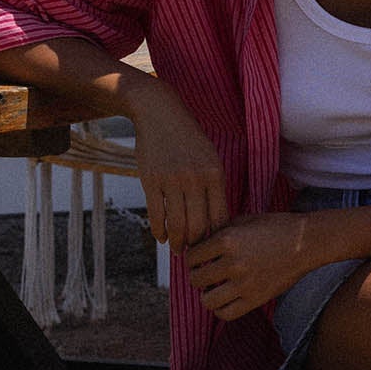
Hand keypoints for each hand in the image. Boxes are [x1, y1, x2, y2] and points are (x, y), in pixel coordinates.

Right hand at [128, 79, 227, 250]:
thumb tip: (216, 224)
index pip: (219, 218)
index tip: (212, 247)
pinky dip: (159, 231)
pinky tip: (161, 237)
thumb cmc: (188, 141)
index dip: (215, 238)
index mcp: (214, 175)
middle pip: (198, 226)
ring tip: (177, 249)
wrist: (160, 114)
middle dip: (196, 246)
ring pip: (176, 225)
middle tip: (193, 254)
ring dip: (177, 243)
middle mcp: (195, 179)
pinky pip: (156, 215)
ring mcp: (172, 180)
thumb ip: (214, 188)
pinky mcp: (151, 181)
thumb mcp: (209, 159)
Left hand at [185, 214, 317, 321]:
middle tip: (207, 273)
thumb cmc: (274, 228)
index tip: (201, 259)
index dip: (193, 258)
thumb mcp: (243, 220)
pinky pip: (225, 313)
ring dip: (207, 294)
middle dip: (198, 275)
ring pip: (207, 300)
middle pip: (195, 279)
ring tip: (215, 288)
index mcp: (227, 240)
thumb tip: (198, 245)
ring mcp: (244, 283)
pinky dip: (220, 309)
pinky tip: (225, 299)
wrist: (305, 242)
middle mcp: (232, 263)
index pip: (191, 257)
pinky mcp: (256, 299)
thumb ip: (219, 231)